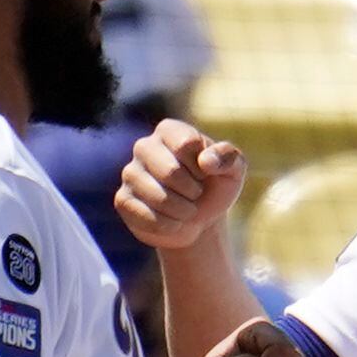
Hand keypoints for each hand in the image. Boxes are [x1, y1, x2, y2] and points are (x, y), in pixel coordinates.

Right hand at [116, 119, 246, 256]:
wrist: (199, 220)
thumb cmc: (214, 187)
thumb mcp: (233, 171)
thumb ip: (229, 158)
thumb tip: (206, 161)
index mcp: (169, 130)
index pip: (186, 144)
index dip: (202, 166)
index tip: (204, 172)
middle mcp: (144, 146)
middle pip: (170, 171)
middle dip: (192, 191)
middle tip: (196, 194)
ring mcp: (130, 173)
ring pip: (159, 198)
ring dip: (183, 211)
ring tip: (187, 209)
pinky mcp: (123, 200)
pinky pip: (147, 217)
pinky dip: (169, 225)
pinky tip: (173, 222)